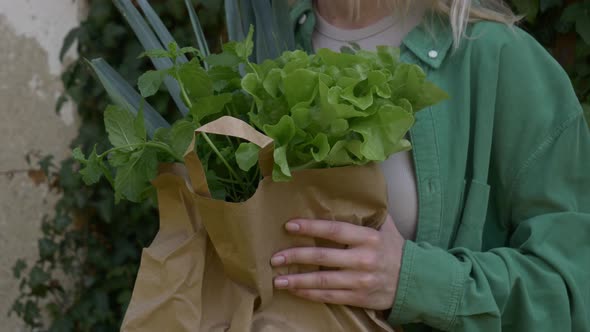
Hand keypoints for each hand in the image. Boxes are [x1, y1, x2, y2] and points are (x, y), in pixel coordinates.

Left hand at [270, 215, 404, 309]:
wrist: (415, 281)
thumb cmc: (394, 250)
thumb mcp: (386, 227)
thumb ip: (368, 213)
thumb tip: (353, 189)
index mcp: (368, 238)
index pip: (335, 230)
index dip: (311, 227)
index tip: (290, 225)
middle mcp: (363, 259)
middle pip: (324, 257)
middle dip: (296, 256)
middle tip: (275, 258)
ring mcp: (360, 281)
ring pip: (324, 281)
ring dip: (298, 280)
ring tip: (278, 279)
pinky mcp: (359, 298)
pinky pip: (330, 297)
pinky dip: (310, 294)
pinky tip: (295, 290)